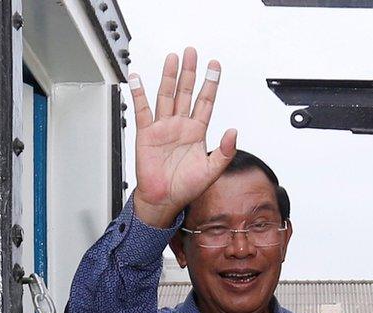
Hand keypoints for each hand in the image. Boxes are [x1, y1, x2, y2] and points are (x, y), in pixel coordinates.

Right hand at [128, 48, 237, 226]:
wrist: (164, 200)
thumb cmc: (186, 187)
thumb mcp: (213, 170)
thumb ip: (225, 151)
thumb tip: (234, 132)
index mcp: (197, 132)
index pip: (205, 101)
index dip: (210, 83)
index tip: (214, 66)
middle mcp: (180, 126)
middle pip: (186, 92)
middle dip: (190, 72)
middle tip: (192, 53)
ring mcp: (163, 127)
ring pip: (166, 96)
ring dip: (169, 77)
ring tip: (173, 59)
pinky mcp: (147, 134)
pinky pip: (143, 110)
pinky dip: (139, 94)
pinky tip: (137, 79)